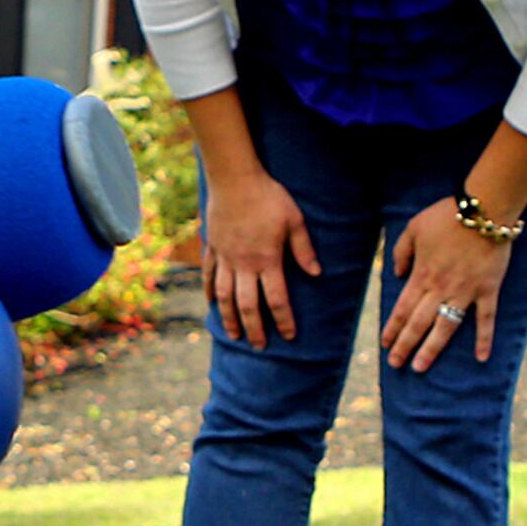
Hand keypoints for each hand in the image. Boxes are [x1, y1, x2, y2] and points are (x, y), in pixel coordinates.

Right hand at [203, 168, 319, 349]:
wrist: (235, 179)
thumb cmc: (269, 197)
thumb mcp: (295, 220)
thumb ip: (304, 249)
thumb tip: (317, 274)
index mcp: (268, 260)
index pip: (276, 299)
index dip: (284, 320)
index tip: (289, 336)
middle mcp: (244, 264)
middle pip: (248, 305)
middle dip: (255, 329)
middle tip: (260, 346)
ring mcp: (225, 258)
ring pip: (225, 296)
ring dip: (229, 318)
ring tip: (234, 335)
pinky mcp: (213, 248)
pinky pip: (209, 275)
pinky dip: (209, 292)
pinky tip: (212, 304)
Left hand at [380, 196, 509, 370]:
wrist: (483, 210)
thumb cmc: (446, 216)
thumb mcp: (413, 228)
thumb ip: (401, 252)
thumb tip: (396, 274)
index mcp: (422, 274)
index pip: (402, 308)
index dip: (392, 328)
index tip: (385, 345)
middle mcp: (440, 288)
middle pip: (418, 323)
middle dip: (405, 345)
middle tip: (396, 364)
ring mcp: (465, 292)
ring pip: (445, 327)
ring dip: (431, 349)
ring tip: (420, 367)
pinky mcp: (488, 290)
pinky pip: (486, 319)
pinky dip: (484, 339)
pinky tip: (481, 358)